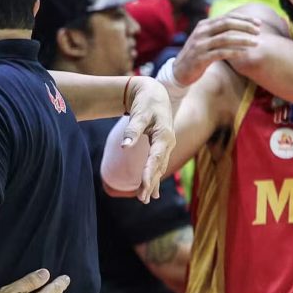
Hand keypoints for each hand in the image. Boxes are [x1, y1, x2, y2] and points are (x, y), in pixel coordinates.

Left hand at [122, 77, 175, 202]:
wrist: (155, 93)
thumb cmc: (146, 101)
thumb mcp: (139, 113)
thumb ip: (133, 130)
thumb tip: (125, 146)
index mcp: (164, 135)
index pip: (156, 158)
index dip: (149, 173)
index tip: (143, 187)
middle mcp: (168, 142)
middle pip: (158, 166)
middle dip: (151, 183)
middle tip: (143, 199)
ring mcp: (166, 145)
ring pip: (159, 167)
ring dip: (153, 183)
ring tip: (146, 199)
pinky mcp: (162, 146)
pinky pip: (159, 164)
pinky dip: (155, 177)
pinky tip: (154, 192)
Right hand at [172, 14, 260, 86]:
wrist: (179, 71)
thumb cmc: (197, 54)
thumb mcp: (205, 39)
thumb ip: (218, 31)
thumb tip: (240, 24)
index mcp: (204, 25)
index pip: (227, 17)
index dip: (244, 19)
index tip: (258, 23)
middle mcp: (201, 32)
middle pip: (227, 24)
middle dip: (245, 26)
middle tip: (259, 31)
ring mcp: (200, 45)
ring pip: (225, 38)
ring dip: (243, 40)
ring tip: (256, 43)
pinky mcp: (200, 58)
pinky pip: (220, 53)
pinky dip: (234, 52)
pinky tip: (244, 53)